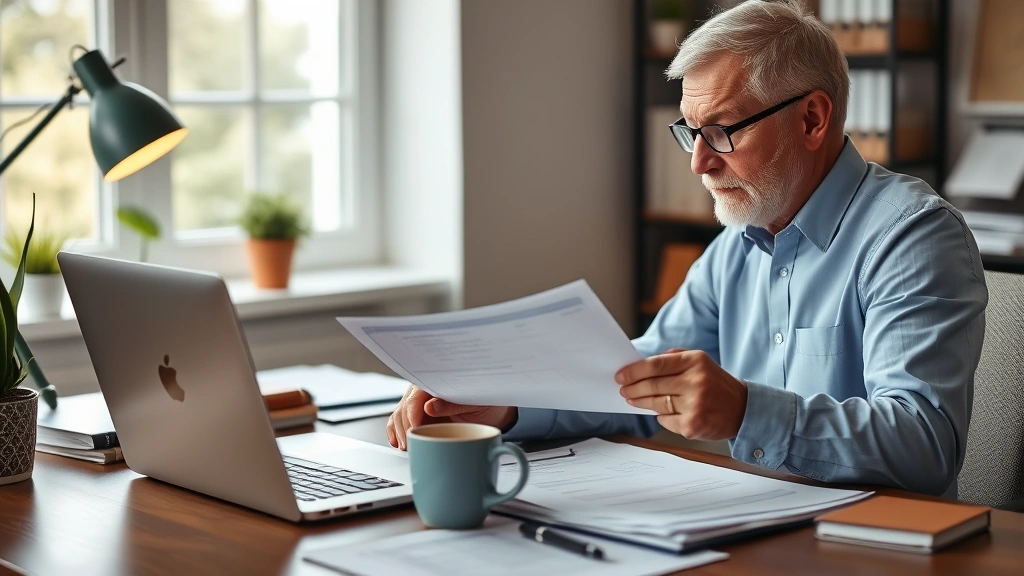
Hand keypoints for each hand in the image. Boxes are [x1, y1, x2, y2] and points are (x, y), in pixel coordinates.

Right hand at [386, 385, 517, 449]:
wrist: (492, 410)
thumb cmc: (487, 403)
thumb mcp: (475, 403)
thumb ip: (453, 404)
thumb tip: (429, 407)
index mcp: (438, 381)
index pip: (417, 394)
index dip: (412, 412)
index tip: (414, 429)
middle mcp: (426, 389)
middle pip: (406, 405)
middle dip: (405, 426)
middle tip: (410, 443)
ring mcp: (420, 402)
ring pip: (400, 413)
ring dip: (400, 431)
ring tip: (406, 446)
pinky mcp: (418, 414)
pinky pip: (401, 420)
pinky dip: (396, 431)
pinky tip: (398, 441)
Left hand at [616, 349, 746, 439]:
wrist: (743, 410)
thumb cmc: (716, 384)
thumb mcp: (700, 362)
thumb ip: (673, 359)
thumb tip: (641, 364)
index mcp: (696, 362)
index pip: (656, 364)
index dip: (634, 371)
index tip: (621, 375)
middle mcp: (696, 382)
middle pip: (653, 386)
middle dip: (633, 388)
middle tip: (623, 389)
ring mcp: (695, 405)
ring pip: (656, 404)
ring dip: (641, 402)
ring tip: (633, 400)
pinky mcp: (693, 425)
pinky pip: (665, 420)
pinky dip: (661, 416)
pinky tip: (662, 413)